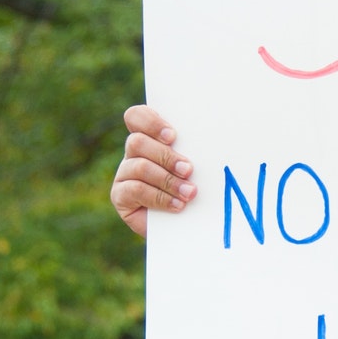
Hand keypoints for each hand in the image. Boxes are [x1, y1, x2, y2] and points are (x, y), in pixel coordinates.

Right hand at [110, 105, 195, 235]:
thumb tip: (217, 138)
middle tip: (189, 170)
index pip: (137, 117)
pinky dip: (159, 197)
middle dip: (166, 156)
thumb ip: (198, 149)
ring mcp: (125, 173)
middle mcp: (134, 152)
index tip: (173, 136)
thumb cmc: (199, 187)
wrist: (190, 222)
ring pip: (139, 167)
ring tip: (189, 193)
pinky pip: (134, 190)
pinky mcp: (120, 196)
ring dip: (167, 180)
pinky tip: (177, 205)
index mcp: (151, 136)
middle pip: (138, 142)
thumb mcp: (201, 165)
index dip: (150, 122)